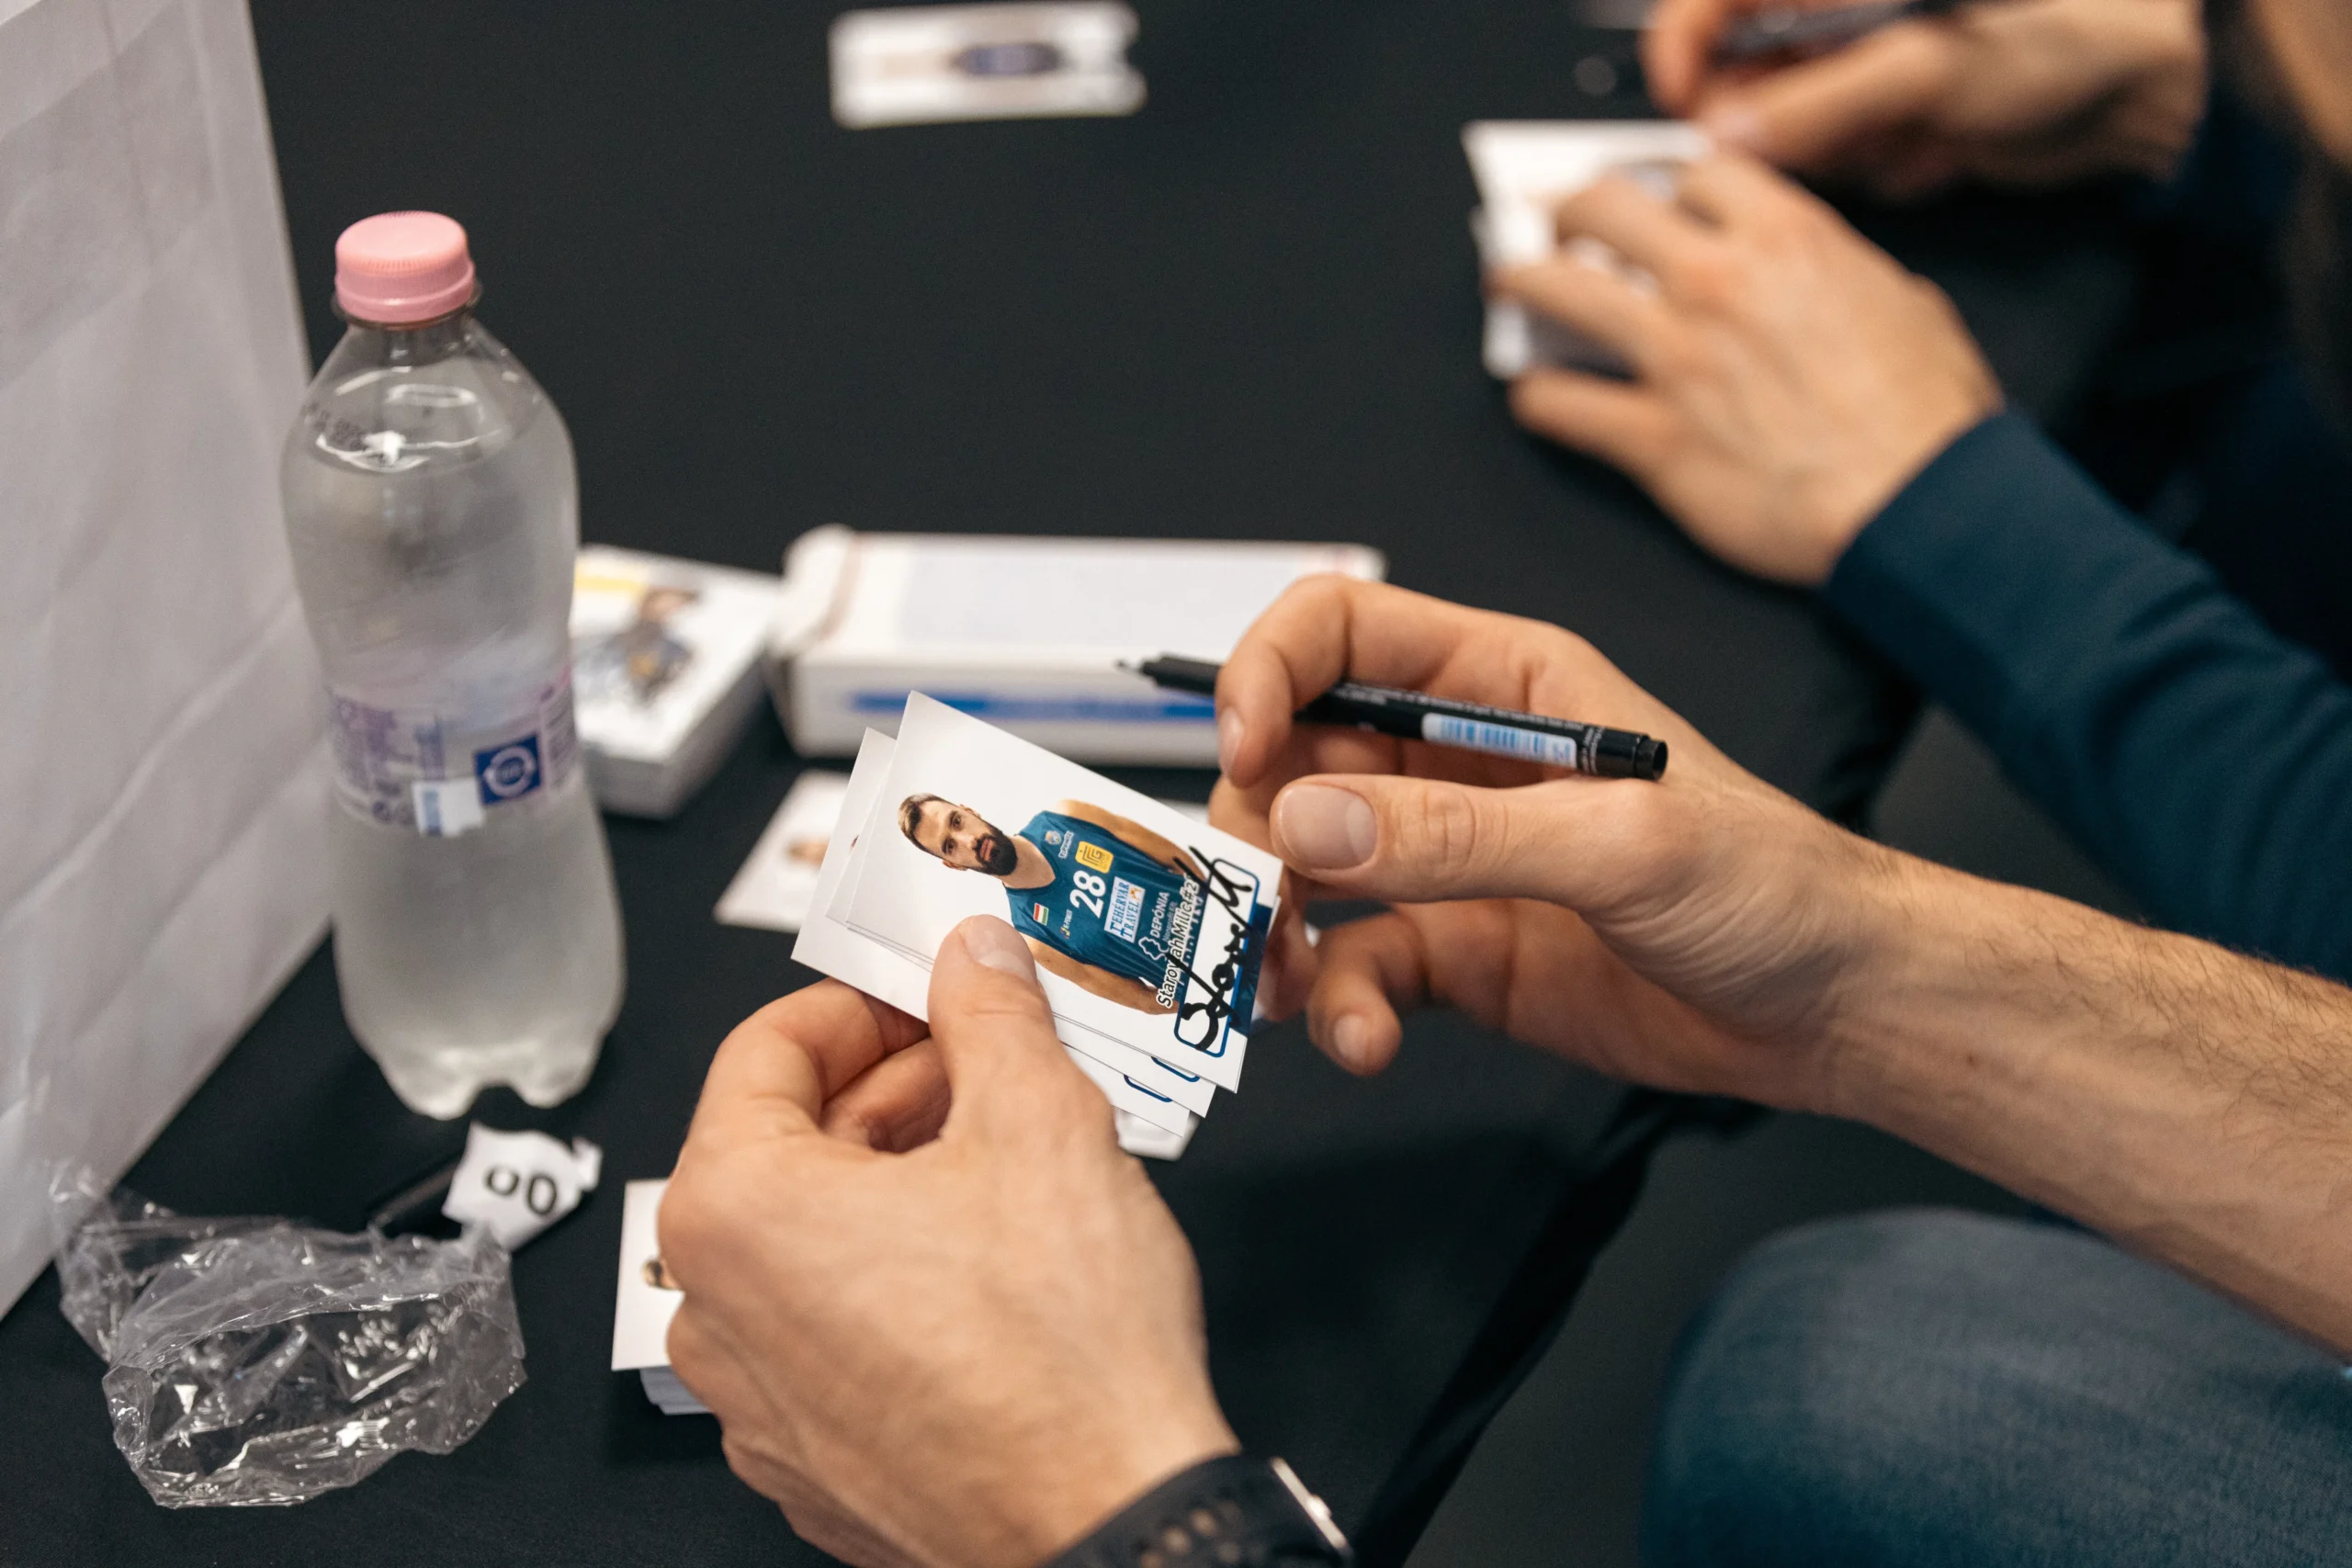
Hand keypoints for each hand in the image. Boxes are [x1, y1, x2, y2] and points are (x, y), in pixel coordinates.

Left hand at [661, 918, 1236, 1567]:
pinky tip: (995, 1265)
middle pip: (791, 1147)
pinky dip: (899, 1279)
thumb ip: (992, 1014)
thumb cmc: (1062, 1358)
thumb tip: (974, 960)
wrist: (1110, 1524)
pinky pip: (836, 1334)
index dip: (865, 1002)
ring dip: (903, 1183)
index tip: (929, 992)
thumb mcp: (1042, 1123)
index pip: (767, 1050)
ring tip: (1010, 1161)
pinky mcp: (814, 1463)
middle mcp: (717, 1314)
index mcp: (735, 1213)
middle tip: (992, 1063)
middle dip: (898, 1091)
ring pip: (816, 1245)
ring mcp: (759, 1405)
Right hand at [1210, 577, 1905, 1109]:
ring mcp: (1447, 859)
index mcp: (1500, 683)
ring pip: (1305, 868)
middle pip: (1295, 757)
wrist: (1835, 1009)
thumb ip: (1457, 833)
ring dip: (1274, 925)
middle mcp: (1455, 761)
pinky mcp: (1452, 951)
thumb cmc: (1772, 884)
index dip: (1269, 672)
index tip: (1241, 750)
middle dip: (1258, 827)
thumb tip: (1310, 822)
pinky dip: (1336, 1004)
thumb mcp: (1620, 841)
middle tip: (1259, 898)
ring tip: (1286, 983)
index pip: (1338, 631)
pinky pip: (1353, 966)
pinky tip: (1361, 1039)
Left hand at [1499, 153, 1999, 583]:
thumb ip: (1850, 277)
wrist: (1917, 506)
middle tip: (1560, 225)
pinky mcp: (1651, 437)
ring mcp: (1674, 356)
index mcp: (1786, 238)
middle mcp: (1716, 281)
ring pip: (1557, 289)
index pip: (1695, 172)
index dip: (1666, 183)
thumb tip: (1835, 282)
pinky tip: (1535, 399)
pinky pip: (1559, 404)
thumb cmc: (1928, 421)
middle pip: (1604, 206)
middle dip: (1572, 209)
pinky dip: (1537, 399)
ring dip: (1521, 280)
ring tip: (1508, 283)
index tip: (1653, 197)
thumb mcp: (1910, 307)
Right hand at [1643, 0, 2204, 195]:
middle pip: (1743, 69)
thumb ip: (1817, 104)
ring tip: (1906, 141)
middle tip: (1811, 149)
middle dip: (1773, 121)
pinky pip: (1845, 156)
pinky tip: (1939, 149)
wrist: (2154, 82)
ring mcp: (1866, 64)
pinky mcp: (1893, 115)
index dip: (1682, 52)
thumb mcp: (1928, 66)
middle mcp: (1842, 11)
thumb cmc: (2066, 26)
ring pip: (1791, 125)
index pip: (1712, 2)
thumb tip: (1726, 136)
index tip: (1682, 110)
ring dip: (1837, 151)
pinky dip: (1883, 165)